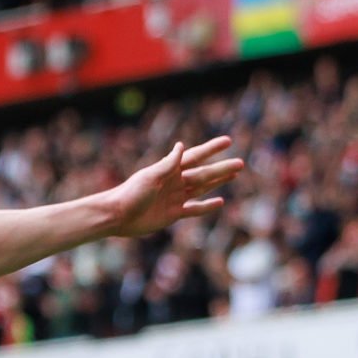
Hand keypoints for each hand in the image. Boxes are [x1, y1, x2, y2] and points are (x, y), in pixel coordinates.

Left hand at [105, 136, 243, 238]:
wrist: (116, 216)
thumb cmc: (130, 193)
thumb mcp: (150, 176)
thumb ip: (168, 163)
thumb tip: (182, 145)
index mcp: (169, 170)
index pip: (195, 156)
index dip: (211, 149)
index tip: (228, 141)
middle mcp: (174, 182)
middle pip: (203, 174)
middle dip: (222, 168)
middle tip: (241, 163)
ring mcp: (174, 198)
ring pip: (201, 188)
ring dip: (217, 182)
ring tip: (234, 175)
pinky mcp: (172, 214)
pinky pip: (193, 210)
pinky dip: (206, 206)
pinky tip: (220, 202)